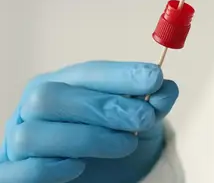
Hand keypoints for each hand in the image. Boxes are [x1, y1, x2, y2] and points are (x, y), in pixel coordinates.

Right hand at [0, 61, 179, 182]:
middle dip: (103, 107)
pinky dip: (49, 169)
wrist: (99, 174)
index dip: (119, 74)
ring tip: (125, 144)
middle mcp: (33, 108)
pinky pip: (19, 172)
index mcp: (62, 84)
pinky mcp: (14, 172)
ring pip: (32, 134)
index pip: (84, 73)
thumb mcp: (140, 118)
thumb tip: (165, 88)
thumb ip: (152, 102)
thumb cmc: (113, 137)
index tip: (154, 78)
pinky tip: (79, 166)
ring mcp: (19, 141)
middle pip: (50, 98)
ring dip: (86, 139)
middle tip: (143, 118)